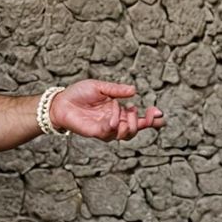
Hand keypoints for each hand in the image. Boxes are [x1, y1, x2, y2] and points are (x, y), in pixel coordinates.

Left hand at [48, 80, 164, 139]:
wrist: (61, 101)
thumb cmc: (79, 93)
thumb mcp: (101, 87)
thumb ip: (117, 90)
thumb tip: (134, 91)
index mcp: (119, 111)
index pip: (139, 119)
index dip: (152, 120)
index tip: (160, 114)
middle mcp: (114, 122)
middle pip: (135, 130)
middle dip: (142, 122)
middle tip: (135, 110)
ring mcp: (106, 129)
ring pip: (125, 134)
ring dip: (128, 122)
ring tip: (121, 109)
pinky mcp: (96, 132)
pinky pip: (110, 133)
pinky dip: (114, 123)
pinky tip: (112, 114)